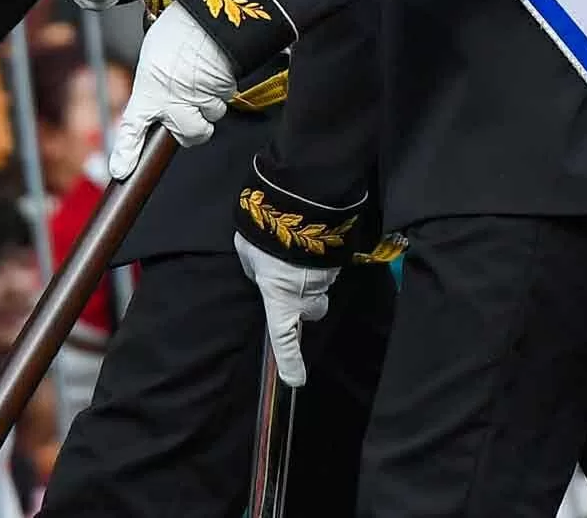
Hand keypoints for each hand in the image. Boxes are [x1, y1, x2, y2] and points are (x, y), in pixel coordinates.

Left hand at [109, 11, 234, 174]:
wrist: (208, 14)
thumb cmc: (179, 29)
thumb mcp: (155, 54)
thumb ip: (156, 80)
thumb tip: (160, 94)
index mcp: (150, 88)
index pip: (133, 127)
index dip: (127, 152)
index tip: (122, 169)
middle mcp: (173, 99)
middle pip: (191, 134)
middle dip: (194, 127)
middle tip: (191, 109)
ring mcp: (199, 97)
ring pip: (212, 116)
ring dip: (210, 103)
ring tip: (203, 77)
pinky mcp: (223, 90)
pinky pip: (226, 98)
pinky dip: (223, 88)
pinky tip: (216, 68)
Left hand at [234, 233, 334, 388]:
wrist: (299, 204)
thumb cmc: (265, 236)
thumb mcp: (248, 255)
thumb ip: (255, 271)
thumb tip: (261, 272)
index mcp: (281, 299)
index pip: (284, 338)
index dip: (289, 361)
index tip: (296, 381)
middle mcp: (307, 294)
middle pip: (314, 310)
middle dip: (306, 304)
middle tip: (292, 285)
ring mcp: (326, 275)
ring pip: (321, 285)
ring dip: (310, 276)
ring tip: (294, 250)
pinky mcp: (338, 257)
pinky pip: (327, 264)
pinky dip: (318, 259)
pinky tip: (306, 241)